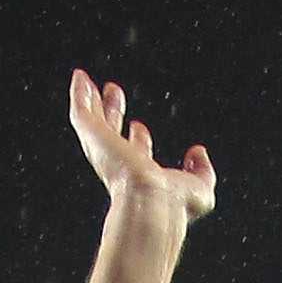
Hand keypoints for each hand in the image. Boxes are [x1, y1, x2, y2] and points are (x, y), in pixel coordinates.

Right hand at [67, 69, 216, 223]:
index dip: (138, 141)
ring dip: (91, 102)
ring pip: (92, 122)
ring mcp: (105, 151)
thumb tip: (198, 153)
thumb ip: (202, 171)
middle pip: (111, 134)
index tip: (139, 127)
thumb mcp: (200, 188)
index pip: (136, 155)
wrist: (154, 204)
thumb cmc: (175, 204)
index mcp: (141, 176)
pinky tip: (80, 78)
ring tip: (88, 83)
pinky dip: (79, 95)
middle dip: (113, 113)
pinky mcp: (94, 138)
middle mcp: (120, 164)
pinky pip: (81, 113)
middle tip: (114, 94)